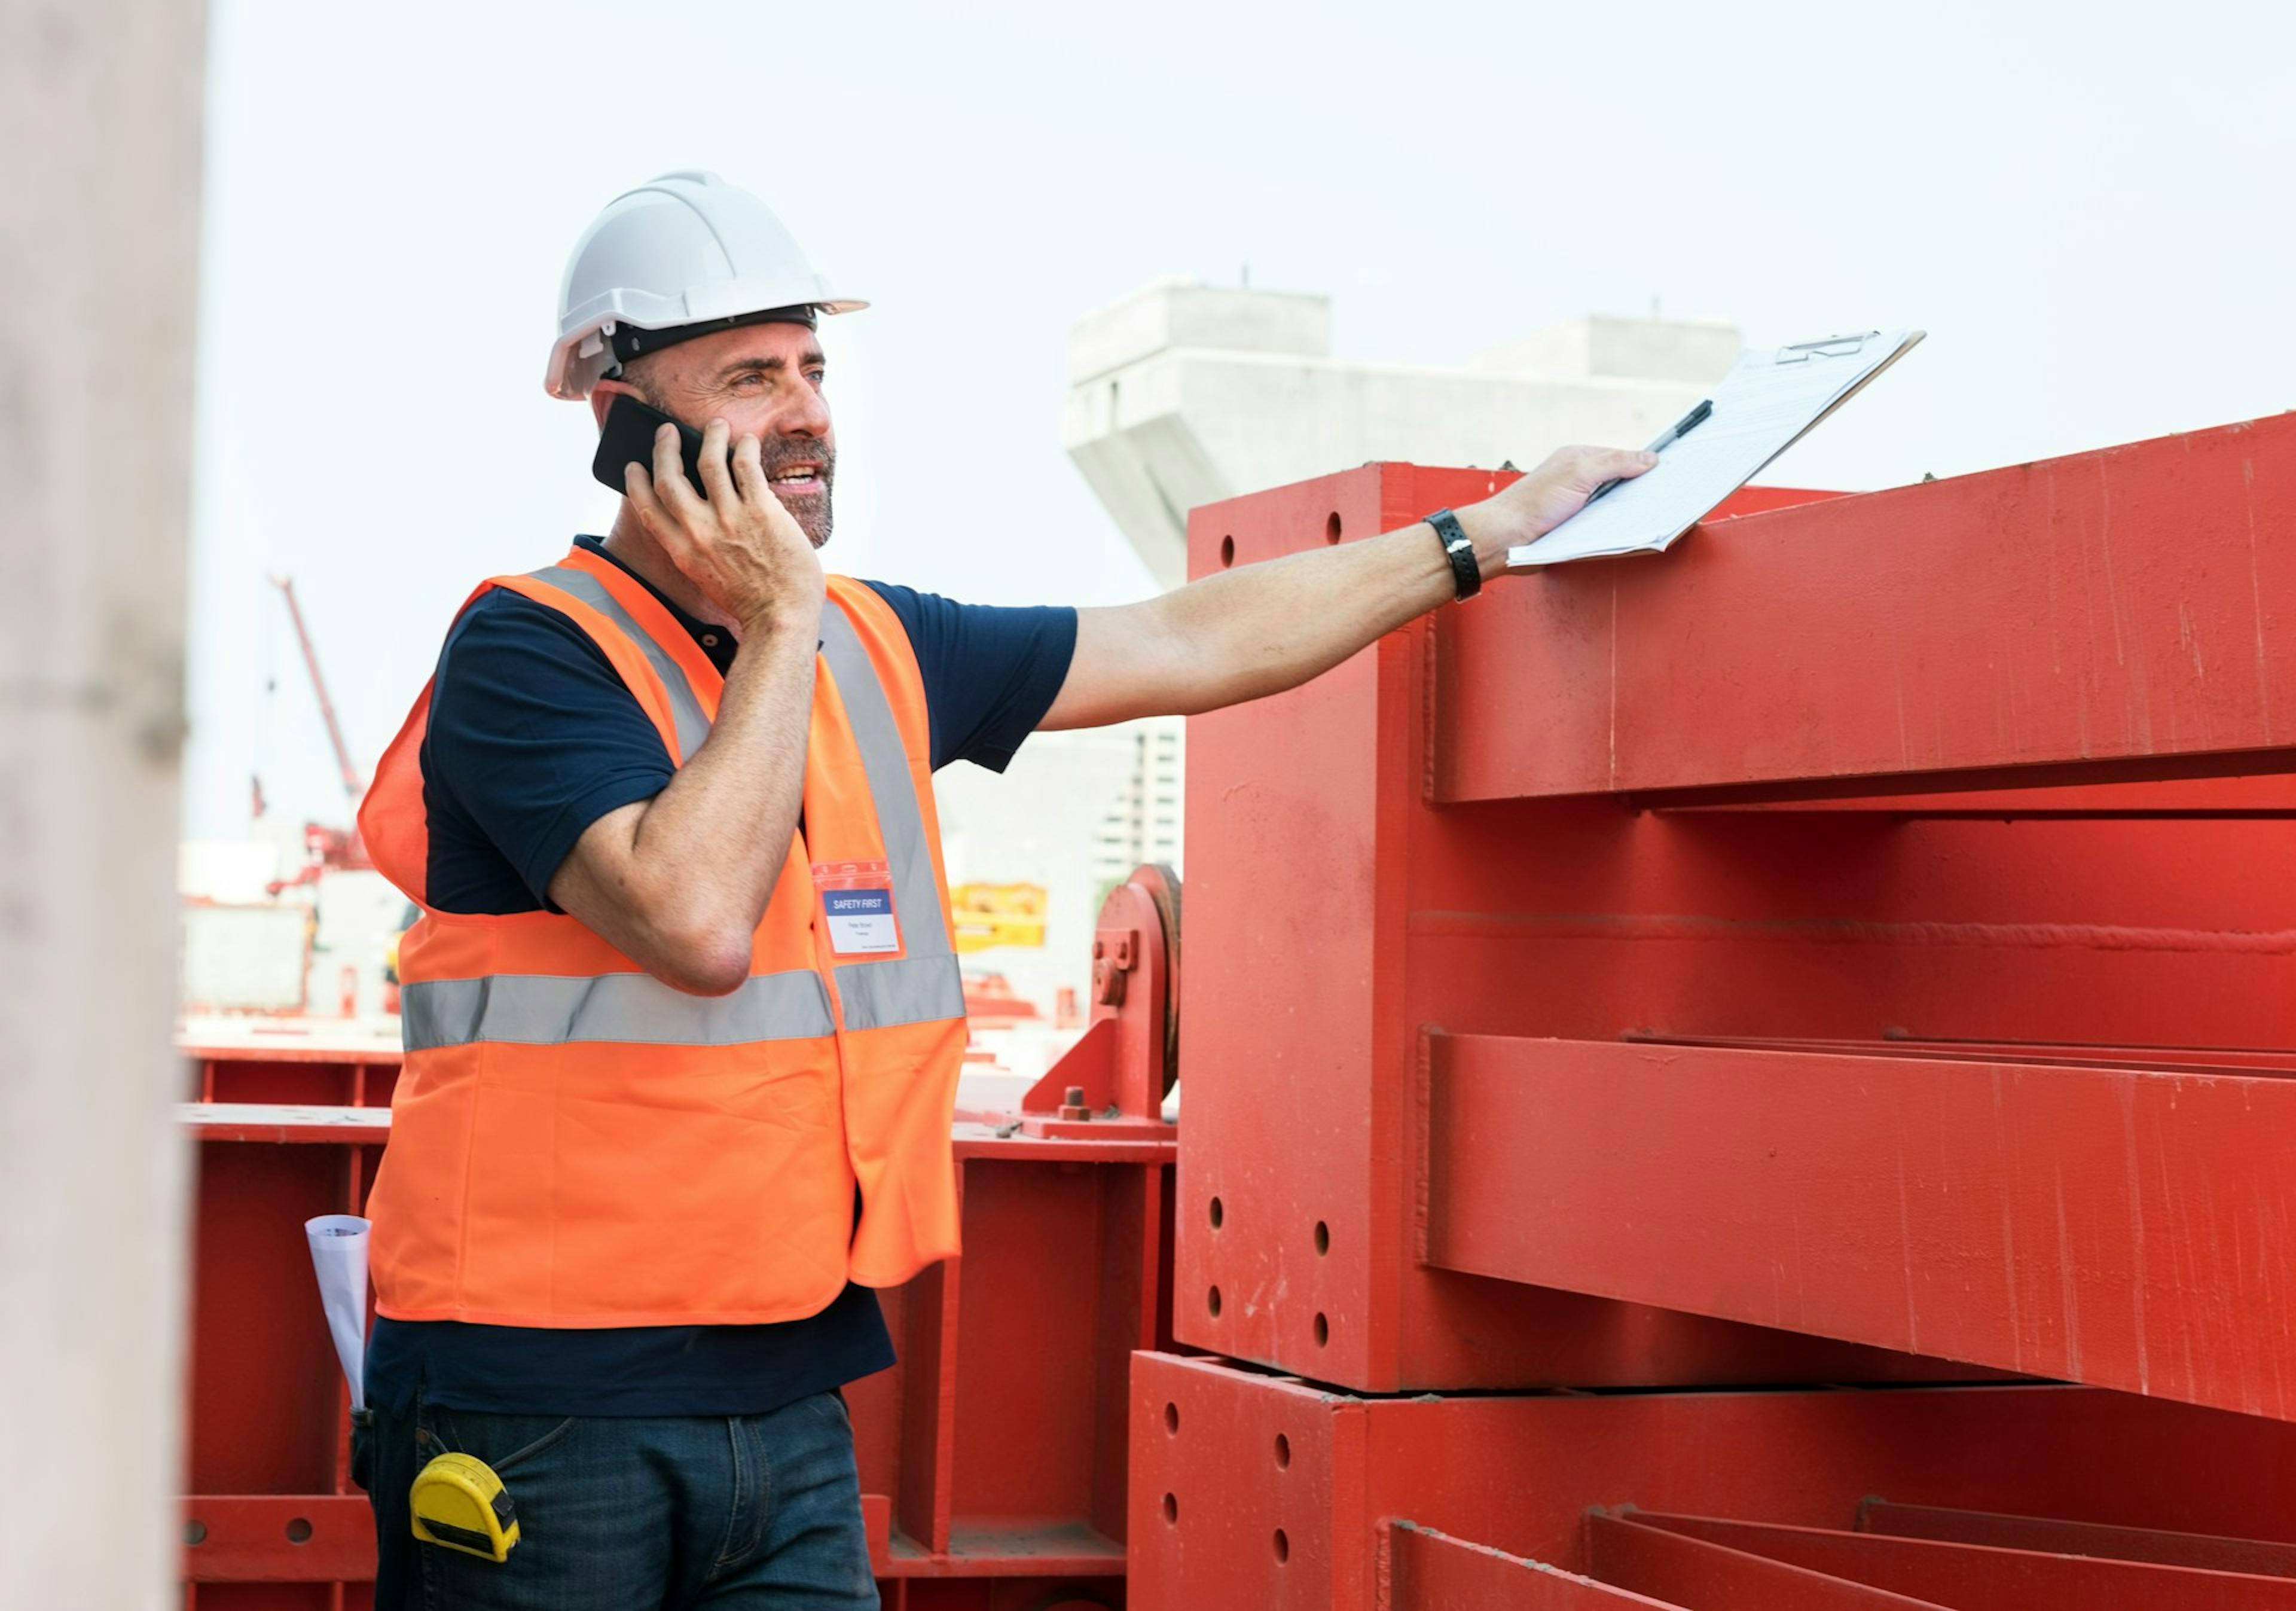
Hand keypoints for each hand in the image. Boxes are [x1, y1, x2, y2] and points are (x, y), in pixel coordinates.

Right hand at [624, 418, 823, 633]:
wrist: (781, 617)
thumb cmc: (750, 601)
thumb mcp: (706, 577)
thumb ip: (696, 547)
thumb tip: (697, 516)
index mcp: (682, 550)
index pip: (647, 507)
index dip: (636, 481)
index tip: (635, 465)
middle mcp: (700, 531)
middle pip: (670, 476)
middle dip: (665, 447)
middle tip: (668, 431)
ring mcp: (730, 518)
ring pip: (709, 460)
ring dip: (710, 436)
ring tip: (716, 425)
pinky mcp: (760, 510)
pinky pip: (746, 465)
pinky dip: (745, 447)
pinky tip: (748, 441)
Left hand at [1453, 445, 1658, 576]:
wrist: (1505, 541)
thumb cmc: (1532, 504)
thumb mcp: (1578, 473)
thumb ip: (1614, 462)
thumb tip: (1649, 457)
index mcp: (1580, 460)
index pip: (1623, 456)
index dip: (1647, 463)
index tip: (1673, 469)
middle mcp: (1580, 481)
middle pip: (1623, 483)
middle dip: (1644, 490)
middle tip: (1670, 496)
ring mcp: (1579, 506)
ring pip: (1617, 508)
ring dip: (1633, 513)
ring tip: (1657, 516)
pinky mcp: (1577, 530)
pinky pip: (1606, 528)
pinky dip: (1619, 530)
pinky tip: (1632, 533)